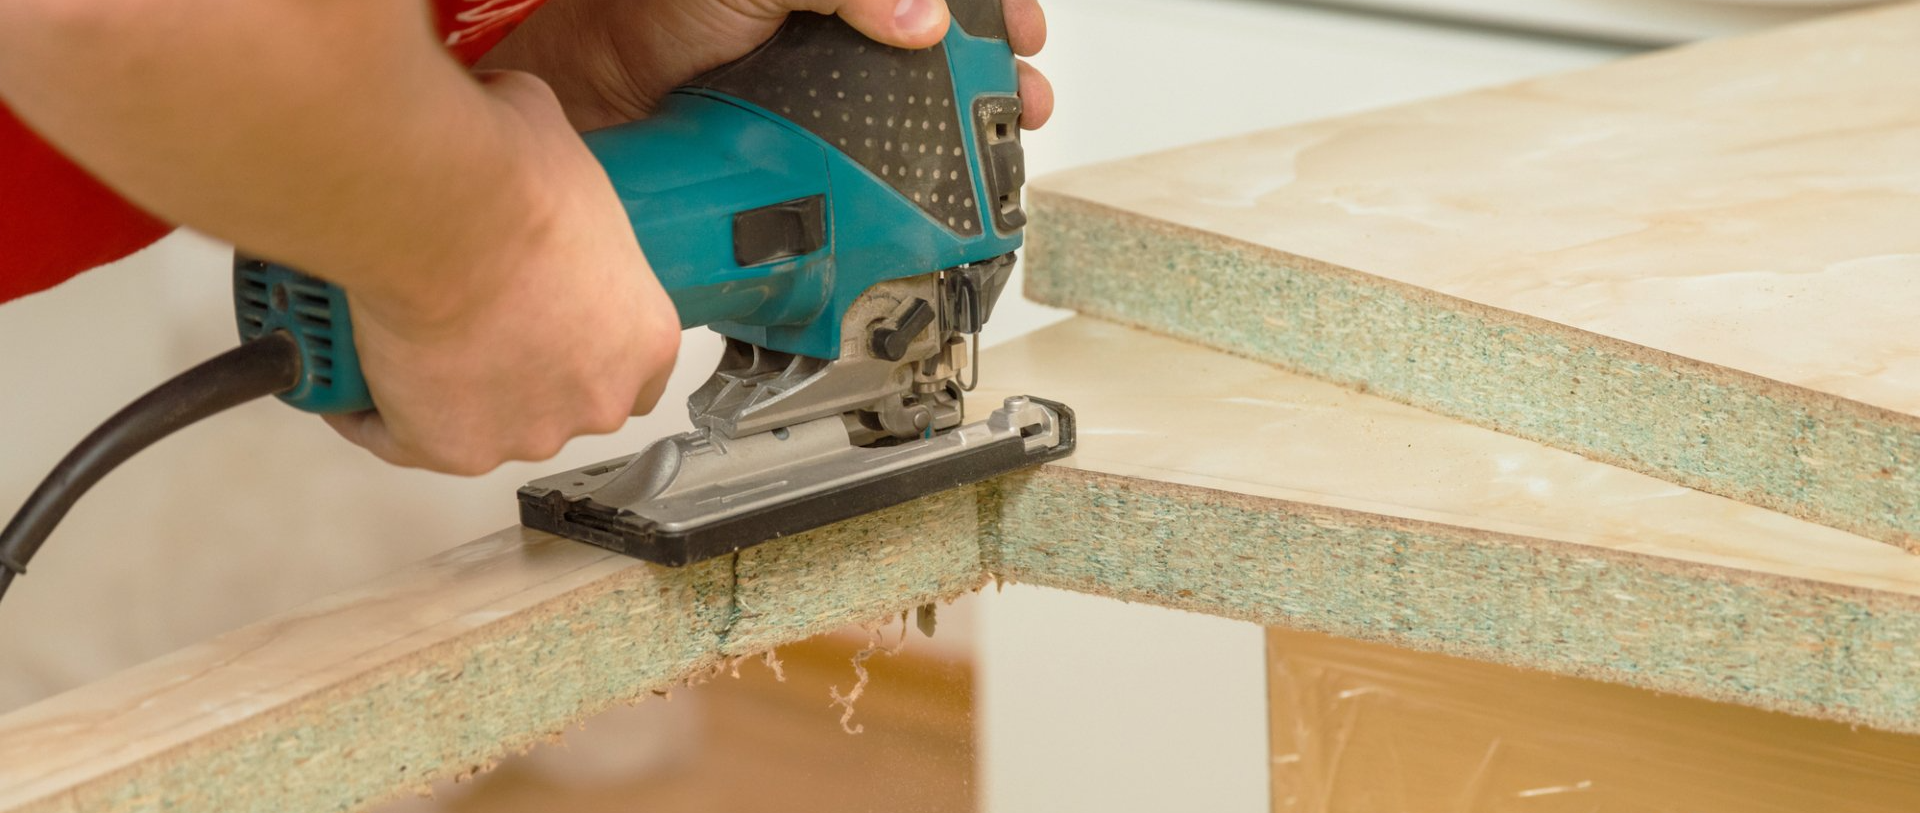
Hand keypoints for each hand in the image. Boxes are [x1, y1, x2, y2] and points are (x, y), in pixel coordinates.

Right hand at [324, 72, 681, 474]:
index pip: (633, 371)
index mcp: (644, 340)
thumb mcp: (560, 148)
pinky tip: (357, 374)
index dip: (583, 345)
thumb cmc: (511, 188)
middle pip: (559, 401)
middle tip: (469, 317)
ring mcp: (524, 432)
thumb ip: (555, 172)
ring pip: (484, 421)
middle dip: (517, 368)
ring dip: (449, 388)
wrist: (441, 212)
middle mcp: (596, 399)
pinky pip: (401, 438)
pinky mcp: (451, 448)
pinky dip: (372, 410)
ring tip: (408, 334)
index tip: (547, 324)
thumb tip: (515, 133)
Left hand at [479, 0, 1052, 131]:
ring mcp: (820, 90)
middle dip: (993, 73)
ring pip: (914, 107)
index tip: (1022, 35)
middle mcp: (836, 31)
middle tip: (1022, 101)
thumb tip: (922, 15)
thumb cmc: (651, 15)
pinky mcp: (800, 147)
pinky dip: (908, 177)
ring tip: (996, 148)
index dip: (991, 12)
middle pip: (941, 49)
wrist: (585, 92)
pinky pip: (869, 160)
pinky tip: (931, 191)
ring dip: (964, 130)